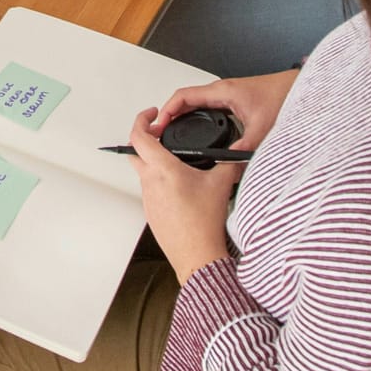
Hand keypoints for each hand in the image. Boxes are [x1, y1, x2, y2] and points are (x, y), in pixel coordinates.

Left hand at [126, 108, 238, 282]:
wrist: (197, 256)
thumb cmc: (204, 224)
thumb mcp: (221, 184)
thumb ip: (228, 163)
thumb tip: (236, 153)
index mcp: (163, 169)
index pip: (138, 136)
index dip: (142, 120)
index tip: (151, 114)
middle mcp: (150, 182)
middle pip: (134, 151)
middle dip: (144, 138)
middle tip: (160, 134)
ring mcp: (148, 198)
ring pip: (142, 171)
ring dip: (153, 161)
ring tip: (174, 161)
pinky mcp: (151, 212)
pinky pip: (149, 189)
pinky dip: (158, 181)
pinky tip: (177, 186)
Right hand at [158, 72, 300, 150]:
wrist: (298, 88)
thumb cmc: (282, 96)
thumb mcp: (262, 126)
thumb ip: (246, 146)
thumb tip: (230, 165)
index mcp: (222, 92)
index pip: (183, 96)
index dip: (167, 110)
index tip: (159, 125)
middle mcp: (222, 91)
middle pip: (185, 100)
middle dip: (170, 116)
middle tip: (161, 133)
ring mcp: (227, 95)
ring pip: (196, 104)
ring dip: (182, 116)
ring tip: (174, 133)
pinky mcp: (234, 101)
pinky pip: (207, 108)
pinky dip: (196, 117)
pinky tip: (199, 130)